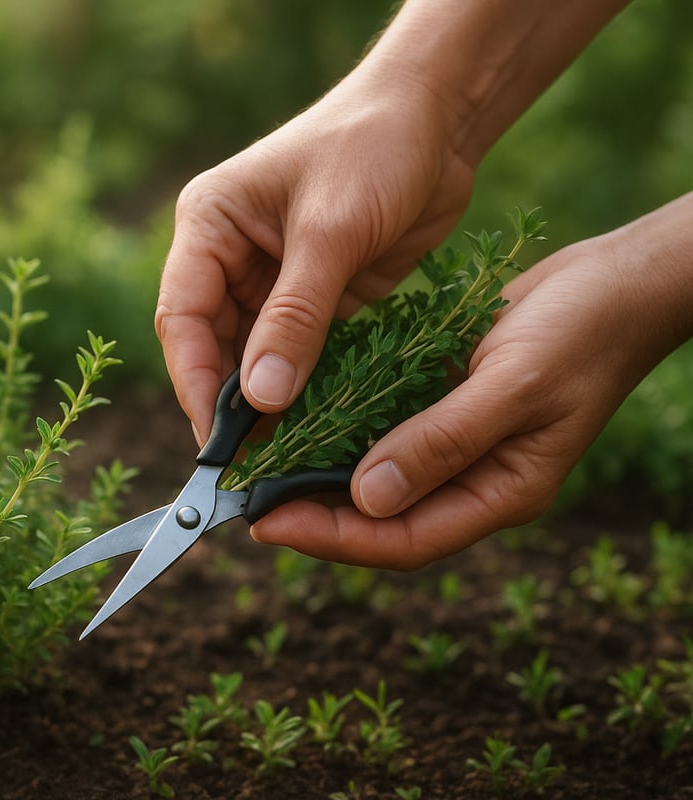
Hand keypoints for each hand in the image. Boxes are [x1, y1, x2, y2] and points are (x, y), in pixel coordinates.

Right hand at [155, 72, 474, 444]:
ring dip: (264, 404)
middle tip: (245, 465)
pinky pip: (297, 354)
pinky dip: (301, 390)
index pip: (181, 315)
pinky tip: (311, 429)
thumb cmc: (372, 148)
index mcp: (208, 225)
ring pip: (252, 356)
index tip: (215, 436)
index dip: (193, 379)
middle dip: (226, 402)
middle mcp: (227, 255)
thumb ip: (296, 315)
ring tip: (276, 459)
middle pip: (210, 344)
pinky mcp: (313, 296)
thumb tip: (262, 399)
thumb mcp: (332, 231)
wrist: (438, 118)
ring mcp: (269, 279)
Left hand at [249, 193, 692, 568]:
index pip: (402, 540)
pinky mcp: (439, 405)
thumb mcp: (513, 386)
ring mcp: (454, 444)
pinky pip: (380, 428)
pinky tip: (296, 412)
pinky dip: (339, 425)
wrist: (613, 282)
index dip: (331, 539)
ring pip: (373, 474)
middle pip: (377, 517)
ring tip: (256, 461)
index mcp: (498, 494)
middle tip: (243, 495)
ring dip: (317, 470)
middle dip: (310, 511)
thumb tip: (366, 499)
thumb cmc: (580, 334)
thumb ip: (443, 442)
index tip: (265, 522)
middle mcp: (470, 480)